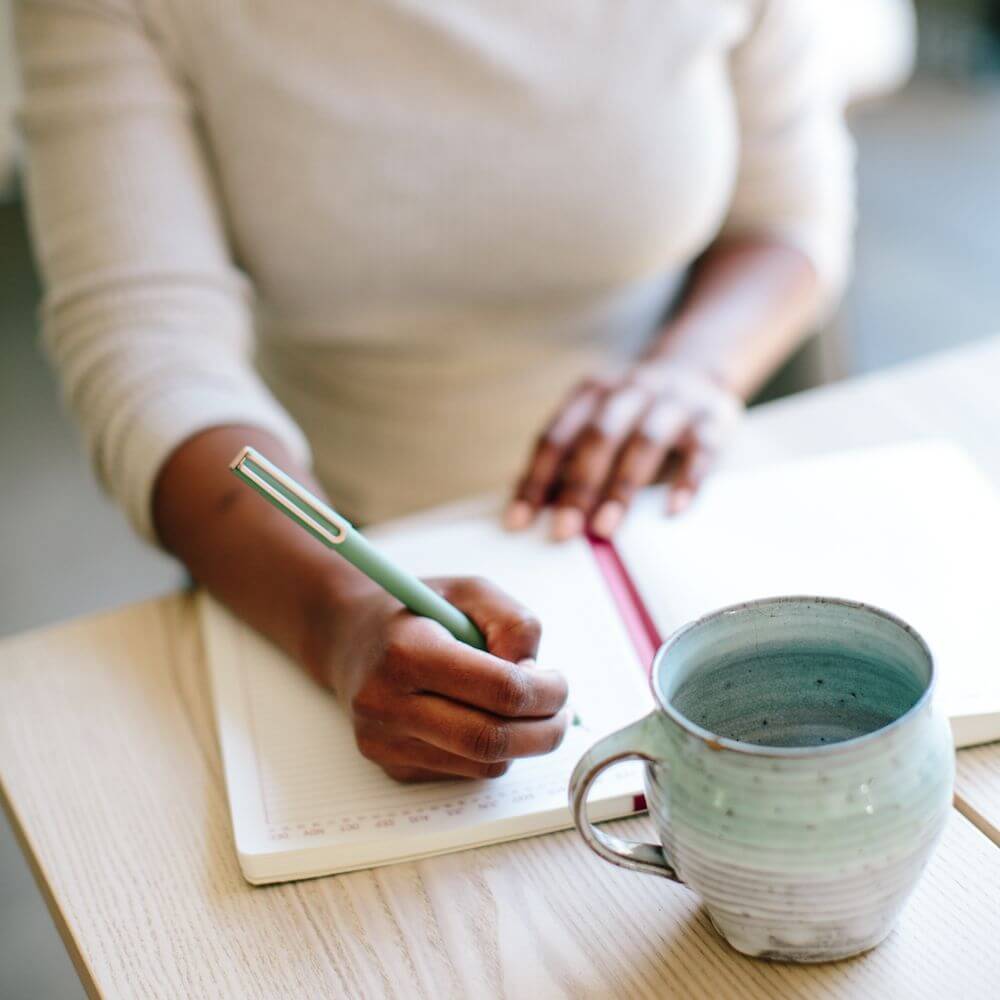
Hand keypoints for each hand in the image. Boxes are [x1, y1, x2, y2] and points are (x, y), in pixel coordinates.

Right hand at [307, 576, 569, 781]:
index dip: (545, 691)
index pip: (498, 691)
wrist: (349, 639)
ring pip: (482, 764)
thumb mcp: (469, 591)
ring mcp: (384, 742)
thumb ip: (513, 622)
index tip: (559, 681)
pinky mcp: (390, 766)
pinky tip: (482, 719)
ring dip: (522, 744)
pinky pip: (463, 772)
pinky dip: (489, 752)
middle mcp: (387, 703)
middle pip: (490, 740)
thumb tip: (534, 675)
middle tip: (561, 712)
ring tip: (529, 712)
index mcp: (406, 652)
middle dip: (544, 732)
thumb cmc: (419, 611)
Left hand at [505, 362, 742, 539]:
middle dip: (578, 486)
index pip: (555, 437)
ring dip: (622, 486)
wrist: (698, 366)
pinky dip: (687, 480)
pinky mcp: (713, 418)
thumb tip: (531, 513)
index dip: (534, 479)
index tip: (518, 522)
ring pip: (645, 441)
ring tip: (605, 529)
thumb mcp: (598, 421)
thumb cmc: (633, 413)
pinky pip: (701, 449)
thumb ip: (569, 460)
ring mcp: (673, 402)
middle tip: (563, 532)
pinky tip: (672, 510)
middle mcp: (630, 391)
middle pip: (598, 436)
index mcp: (591, 393)